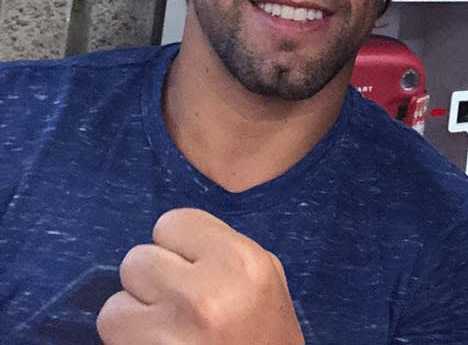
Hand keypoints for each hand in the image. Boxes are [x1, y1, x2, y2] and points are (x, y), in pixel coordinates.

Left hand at [97, 208, 303, 344]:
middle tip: (174, 300)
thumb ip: (222, 248)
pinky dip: (127, 339)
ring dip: (134, 314)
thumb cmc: (268, 334)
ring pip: (115, 302)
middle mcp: (204, 292)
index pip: (172, 223)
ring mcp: (172, 333)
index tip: (189, 265)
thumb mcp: (265, 276)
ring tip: (162, 327)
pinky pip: (111, 336)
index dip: (177, 244)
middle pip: (137, 259)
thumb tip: (176, 240)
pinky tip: (154, 343)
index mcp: (239, 262)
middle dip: (152, 279)